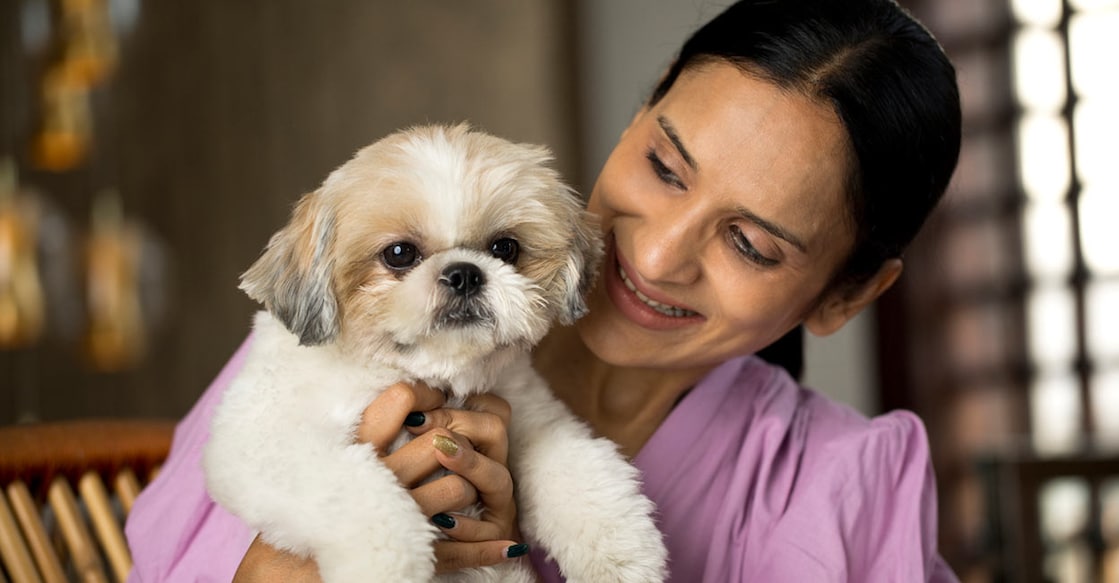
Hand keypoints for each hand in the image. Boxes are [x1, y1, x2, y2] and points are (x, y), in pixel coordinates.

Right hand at [232, 382, 526, 580]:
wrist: (291, 568)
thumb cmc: (316, 504)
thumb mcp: (332, 456)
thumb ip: (367, 427)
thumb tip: (405, 394)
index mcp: (356, 449)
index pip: (401, 398)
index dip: (426, 395)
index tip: (435, 401)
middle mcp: (378, 478)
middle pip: (440, 442)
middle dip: (455, 445)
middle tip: (452, 451)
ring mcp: (398, 515)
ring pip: (457, 487)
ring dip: (466, 489)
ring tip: (457, 493)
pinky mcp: (411, 551)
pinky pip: (461, 547)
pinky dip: (486, 545)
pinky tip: (505, 541)